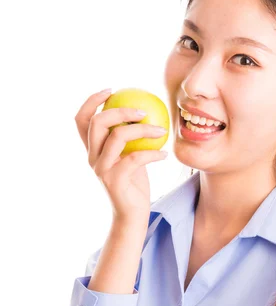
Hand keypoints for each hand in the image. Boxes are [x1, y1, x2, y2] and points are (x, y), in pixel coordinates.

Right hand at [74, 88, 167, 220]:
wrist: (132, 215)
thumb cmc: (134, 183)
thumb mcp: (129, 156)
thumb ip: (129, 138)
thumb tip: (144, 112)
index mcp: (92, 150)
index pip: (81, 120)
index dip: (91, 101)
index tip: (111, 90)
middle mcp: (92, 158)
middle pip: (96, 122)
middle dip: (120, 110)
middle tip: (142, 110)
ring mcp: (101, 169)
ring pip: (117, 136)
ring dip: (143, 129)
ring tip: (161, 130)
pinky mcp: (114, 181)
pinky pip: (135, 158)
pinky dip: (154, 154)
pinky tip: (166, 154)